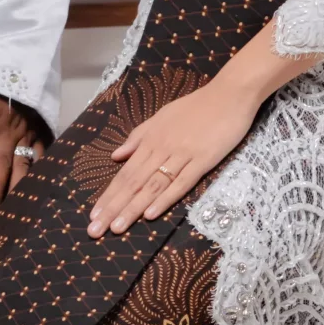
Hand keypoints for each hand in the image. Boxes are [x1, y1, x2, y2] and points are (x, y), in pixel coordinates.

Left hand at [0, 79, 46, 208]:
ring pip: (24, 162)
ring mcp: (27, 131)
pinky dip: (40, 172)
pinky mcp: (41, 130)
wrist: (22, 57)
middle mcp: (9, 129)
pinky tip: (37, 189)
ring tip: (14, 207)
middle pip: (1, 160)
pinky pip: (42, 154)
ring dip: (18, 184)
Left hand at [88, 76, 258, 236]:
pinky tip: (151, 214)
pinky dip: (165, 199)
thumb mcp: (161, 116)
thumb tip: (116, 155)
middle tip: (95, 230)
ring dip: (133, 208)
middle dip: (113, 207)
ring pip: (152, 185)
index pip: (125, 173)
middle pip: (133, 182)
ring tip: (116, 228)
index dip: (109, 195)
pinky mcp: (202, 160)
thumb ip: (139, 137)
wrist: (229, 94)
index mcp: (150, 139)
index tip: (93, 215)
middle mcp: (161, 148)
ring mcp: (182, 154)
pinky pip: (181, 182)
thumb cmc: (195, 107)